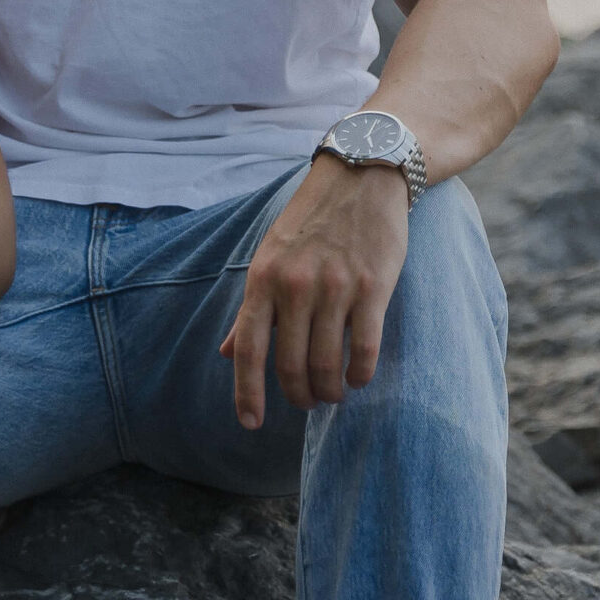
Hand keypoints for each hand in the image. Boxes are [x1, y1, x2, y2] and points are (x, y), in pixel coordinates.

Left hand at [221, 157, 409, 430]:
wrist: (362, 176)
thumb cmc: (311, 221)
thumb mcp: (270, 257)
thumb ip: (252, 308)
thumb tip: (227, 353)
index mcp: (263, 279)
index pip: (248, 349)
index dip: (247, 393)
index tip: (249, 423)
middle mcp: (295, 286)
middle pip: (290, 365)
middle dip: (298, 395)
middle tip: (307, 402)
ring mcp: (335, 287)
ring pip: (327, 363)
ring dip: (329, 390)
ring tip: (332, 393)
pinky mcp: (373, 287)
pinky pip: (365, 349)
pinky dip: (360, 375)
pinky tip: (359, 378)